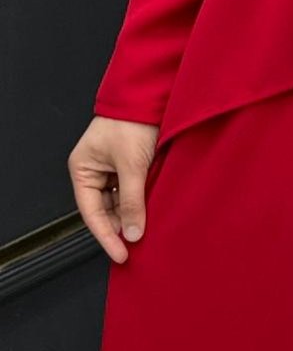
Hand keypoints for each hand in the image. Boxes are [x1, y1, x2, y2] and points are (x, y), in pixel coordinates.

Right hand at [68, 115, 159, 263]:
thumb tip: (132, 233)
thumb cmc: (132, 122)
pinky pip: (132, 190)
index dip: (106, 236)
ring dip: (133, 214)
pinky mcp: (129, 164)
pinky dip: (141, 201)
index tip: (121, 255)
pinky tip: (152, 211)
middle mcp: (94, 170)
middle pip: (105, 210)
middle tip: (138, 246)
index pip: (91, 213)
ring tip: (147, 230)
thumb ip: (131, 202)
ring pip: (120, 201)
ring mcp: (112, 167)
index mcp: (83, 169)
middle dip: (121, 226)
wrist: (152, 95)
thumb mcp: (131, 166)